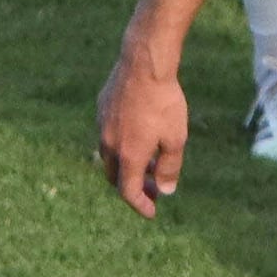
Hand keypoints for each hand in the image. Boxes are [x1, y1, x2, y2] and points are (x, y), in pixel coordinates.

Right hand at [97, 53, 191, 216]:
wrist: (143, 65)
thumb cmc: (164, 102)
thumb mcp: (175, 138)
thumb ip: (169, 167)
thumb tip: (164, 191)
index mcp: (128, 155)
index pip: (128, 192)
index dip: (140, 205)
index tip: (152, 212)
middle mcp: (109, 144)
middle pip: (115, 177)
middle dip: (133, 187)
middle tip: (152, 188)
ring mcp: (101, 126)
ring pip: (109, 156)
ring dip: (126, 166)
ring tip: (148, 163)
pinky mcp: (101, 110)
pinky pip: (107, 135)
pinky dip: (121, 145)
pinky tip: (138, 136)